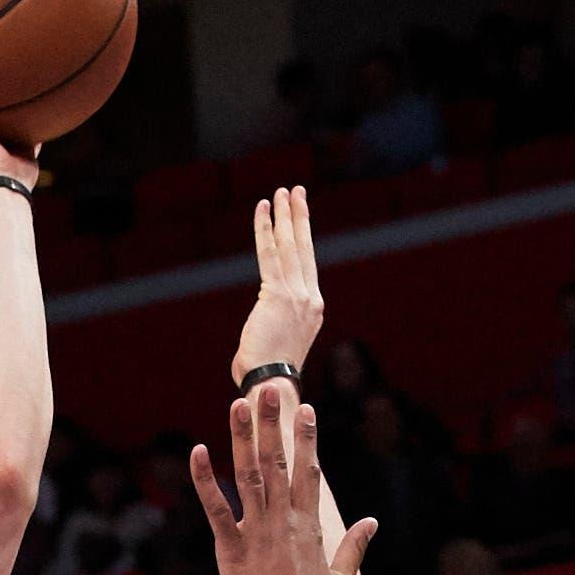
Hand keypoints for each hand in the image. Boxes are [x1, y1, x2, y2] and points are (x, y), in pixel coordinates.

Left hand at [192, 389, 374, 574]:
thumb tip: (371, 523)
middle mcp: (285, 522)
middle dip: (274, 424)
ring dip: (242, 438)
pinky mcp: (232, 551)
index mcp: (311, 528)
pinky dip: (206, 480)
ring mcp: (257, 534)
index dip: (306, 439)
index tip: (305, 410)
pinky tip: (199, 452)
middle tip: (268, 390)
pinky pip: (217, 508)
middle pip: (278, 463)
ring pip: (249, 475)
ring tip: (238, 405)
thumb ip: (354, 547)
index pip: (309, 472)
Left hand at [232, 188, 323, 388]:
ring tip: (281, 192)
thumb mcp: (275, 343)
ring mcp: (296, 295)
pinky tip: (264, 208)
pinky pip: (270, 253)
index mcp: (313, 308)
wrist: (270, 383)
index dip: (303, 237)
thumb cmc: (266, 372)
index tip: (299, 215)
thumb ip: (271, 325)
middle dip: (300, 217)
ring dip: (285, 215)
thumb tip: (261, 329)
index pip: (307, 265)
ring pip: (290, 245)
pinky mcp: (277, 293)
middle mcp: (310, 298)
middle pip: (304, 249)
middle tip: (296, 192)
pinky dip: (266, 228)